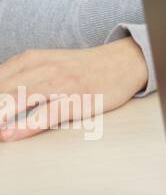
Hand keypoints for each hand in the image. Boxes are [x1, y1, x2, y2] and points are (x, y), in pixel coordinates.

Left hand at [0, 38, 147, 140]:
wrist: (123, 61)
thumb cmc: (81, 68)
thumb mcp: (45, 64)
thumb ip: (17, 77)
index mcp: (29, 60)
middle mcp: (42, 69)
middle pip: (0, 92)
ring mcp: (60, 83)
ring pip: (18, 101)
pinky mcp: (77, 98)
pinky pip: (46, 113)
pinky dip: (24, 125)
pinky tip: (8, 134)